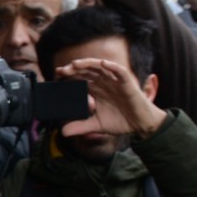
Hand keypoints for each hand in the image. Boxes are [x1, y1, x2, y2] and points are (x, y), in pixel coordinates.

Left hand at [54, 57, 168, 140]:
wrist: (140, 125)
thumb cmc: (120, 121)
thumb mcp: (96, 125)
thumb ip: (80, 127)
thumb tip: (62, 133)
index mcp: (96, 90)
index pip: (80, 79)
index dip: (69, 76)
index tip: (56, 77)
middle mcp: (104, 82)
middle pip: (87, 71)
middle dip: (74, 69)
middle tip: (61, 70)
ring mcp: (115, 81)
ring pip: (100, 67)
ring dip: (88, 64)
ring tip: (75, 64)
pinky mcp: (127, 83)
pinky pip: (119, 71)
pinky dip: (112, 66)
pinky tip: (103, 63)